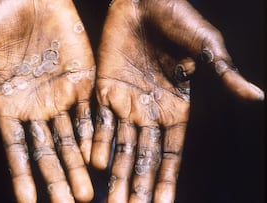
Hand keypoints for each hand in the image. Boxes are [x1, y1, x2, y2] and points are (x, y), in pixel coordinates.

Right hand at [0, 0, 94, 201]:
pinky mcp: (81, 82)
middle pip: (47, 151)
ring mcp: (60, 96)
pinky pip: (89, 114)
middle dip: (57, 180)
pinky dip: (92, 136)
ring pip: (71, 139)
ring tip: (86, 194)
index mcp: (9, 105)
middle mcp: (36, 107)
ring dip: (78, 166)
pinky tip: (96, 158)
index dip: (22, 176)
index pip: (17, 149)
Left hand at [90, 0, 263, 201]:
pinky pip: (98, 122)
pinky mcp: (104, 90)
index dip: (167, 179)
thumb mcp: (205, 47)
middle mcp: (149, 112)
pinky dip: (96, 142)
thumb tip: (256, 96)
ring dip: (115, 173)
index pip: (171, 153)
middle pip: (143, 157)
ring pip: (119, 146)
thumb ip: (223, 73)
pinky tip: (94, 164)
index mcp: (175, 109)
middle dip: (138, 185)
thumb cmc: (178, 19)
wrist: (143, 1)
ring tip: (111, 201)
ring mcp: (125, 103)